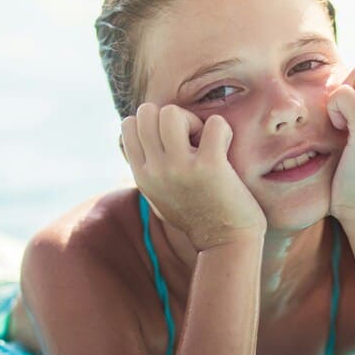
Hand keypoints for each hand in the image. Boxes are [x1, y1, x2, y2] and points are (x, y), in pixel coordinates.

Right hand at [121, 103, 265, 250]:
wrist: (225, 243)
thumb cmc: (197, 214)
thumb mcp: (159, 193)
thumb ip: (147, 166)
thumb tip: (135, 130)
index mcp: (141, 175)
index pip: (129, 124)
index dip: (153, 124)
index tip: (172, 144)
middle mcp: (155, 170)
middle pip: (148, 112)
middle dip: (172, 118)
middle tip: (191, 142)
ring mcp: (180, 168)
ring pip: (172, 112)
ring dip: (194, 121)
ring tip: (206, 144)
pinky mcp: (210, 167)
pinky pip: (214, 124)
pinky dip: (223, 130)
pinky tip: (225, 148)